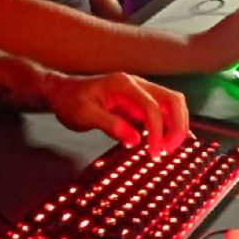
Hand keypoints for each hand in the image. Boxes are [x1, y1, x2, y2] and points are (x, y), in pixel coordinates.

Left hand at [41, 71, 189, 156]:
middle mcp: (136, 85)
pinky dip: (169, 127)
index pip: (151, 106)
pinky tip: (169, 143)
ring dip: (176, 126)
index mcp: (123, 84)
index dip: (157, 131)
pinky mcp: (138, 104)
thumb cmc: (70, 102)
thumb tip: (134, 139)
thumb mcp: (84, 115)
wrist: (61, 93)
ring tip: (166, 150)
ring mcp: (139, 94)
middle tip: (167, 151)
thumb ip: (109, 125)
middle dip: (177, 126)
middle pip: (172, 100)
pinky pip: (162, 113)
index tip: (154, 153)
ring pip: (171, 105)